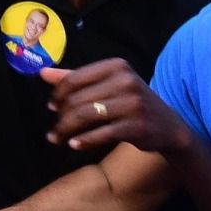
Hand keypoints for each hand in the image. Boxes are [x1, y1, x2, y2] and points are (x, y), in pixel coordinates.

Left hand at [42, 59, 190, 154]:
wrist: (168, 126)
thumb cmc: (132, 102)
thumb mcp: (109, 85)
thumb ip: (76, 78)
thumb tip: (42, 73)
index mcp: (117, 66)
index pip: (75, 78)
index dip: (58, 94)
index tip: (52, 107)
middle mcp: (126, 81)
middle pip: (78, 100)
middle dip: (60, 117)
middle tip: (54, 129)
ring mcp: (132, 104)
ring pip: (85, 117)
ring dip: (65, 130)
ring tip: (57, 139)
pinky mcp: (135, 126)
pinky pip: (100, 134)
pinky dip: (83, 141)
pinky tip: (74, 144)